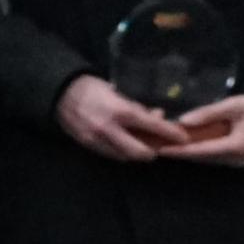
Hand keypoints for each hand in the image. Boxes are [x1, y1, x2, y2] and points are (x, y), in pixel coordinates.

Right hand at [55, 74, 193, 164]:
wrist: (60, 92)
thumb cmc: (92, 87)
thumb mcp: (117, 92)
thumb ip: (135, 107)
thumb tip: (155, 116)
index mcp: (121, 111)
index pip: (152, 126)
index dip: (170, 133)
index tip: (183, 137)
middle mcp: (111, 129)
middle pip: (140, 152)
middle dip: (152, 152)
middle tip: (158, 147)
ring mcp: (98, 140)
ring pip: (125, 157)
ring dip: (135, 153)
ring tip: (140, 144)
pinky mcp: (88, 145)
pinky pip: (109, 155)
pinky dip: (119, 152)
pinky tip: (122, 144)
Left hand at [162, 93, 243, 165]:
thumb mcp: (234, 105)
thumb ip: (208, 114)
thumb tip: (183, 122)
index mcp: (236, 147)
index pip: (201, 151)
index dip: (180, 151)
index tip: (161, 150)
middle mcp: (236, 159)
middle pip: (202, 157)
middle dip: (180, 152)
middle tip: (158, 145)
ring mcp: (237, 161)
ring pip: (207, 158)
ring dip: (188, 152)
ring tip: (166, 144)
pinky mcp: (238, 158)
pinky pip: (214, 156)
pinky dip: (199, 150)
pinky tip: (185, 144)